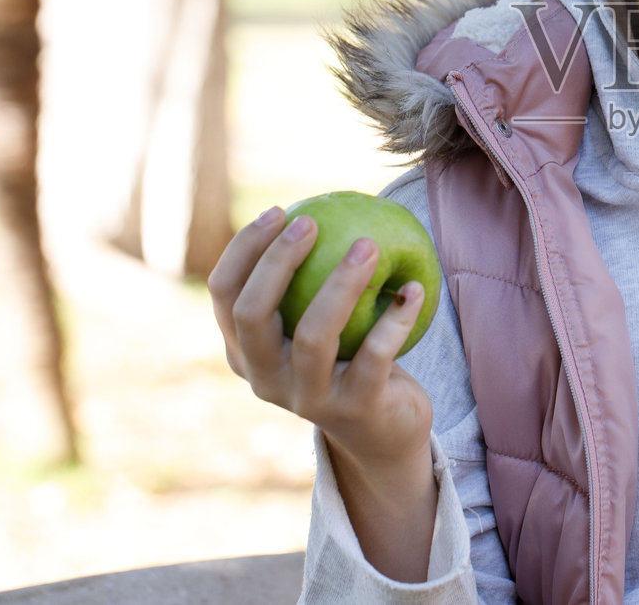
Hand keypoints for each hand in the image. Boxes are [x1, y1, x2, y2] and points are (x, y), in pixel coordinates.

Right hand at [208, 207, 433, 472]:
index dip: (244, 249)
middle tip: (311, 221)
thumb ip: (305, 281)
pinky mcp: (355, 409)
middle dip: (277, 261)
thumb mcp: (316, 323)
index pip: (224, 295)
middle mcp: (266, 379)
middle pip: (252, 314)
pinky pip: (375, 355)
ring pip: (314, 335)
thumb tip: (315, 206)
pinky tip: (414, 287)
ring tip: (369, 245)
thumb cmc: (348, 359)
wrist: (384, 433)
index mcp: (246, 353)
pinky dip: (395, 318)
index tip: (279, 211)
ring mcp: (307, 399)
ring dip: (342, 284)